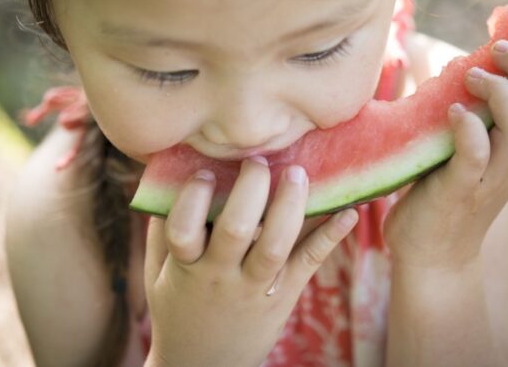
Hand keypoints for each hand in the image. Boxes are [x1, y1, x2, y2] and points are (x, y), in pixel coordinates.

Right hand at [143, 157, 357, 366]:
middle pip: (237, 229)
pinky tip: (351, 212)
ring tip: (298, 173)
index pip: (184, 229)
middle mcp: (221, 276)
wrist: (204, 366)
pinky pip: (309, 263)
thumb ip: (160, 232)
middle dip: (252, 188)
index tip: (206, 171)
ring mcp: (256, 287)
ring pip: (276, 245)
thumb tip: (168, 180)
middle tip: (258, 160)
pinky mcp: (285, 295)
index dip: (193, 196)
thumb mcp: (156, 276)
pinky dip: (331, 237)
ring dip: (290, 206)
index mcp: (186, 268)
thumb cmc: (177, 310)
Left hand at [384, 41, 507, 269]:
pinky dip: (470, 129)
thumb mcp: (471, 160)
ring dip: (503, 94)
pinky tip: (455, 110)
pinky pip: (475, 156)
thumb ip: (477, 128)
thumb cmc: (444, 200)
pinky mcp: (458, 191)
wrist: (430, 257)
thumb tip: (460, 80)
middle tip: (499, 47)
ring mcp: (488, 181)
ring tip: (472, 75)